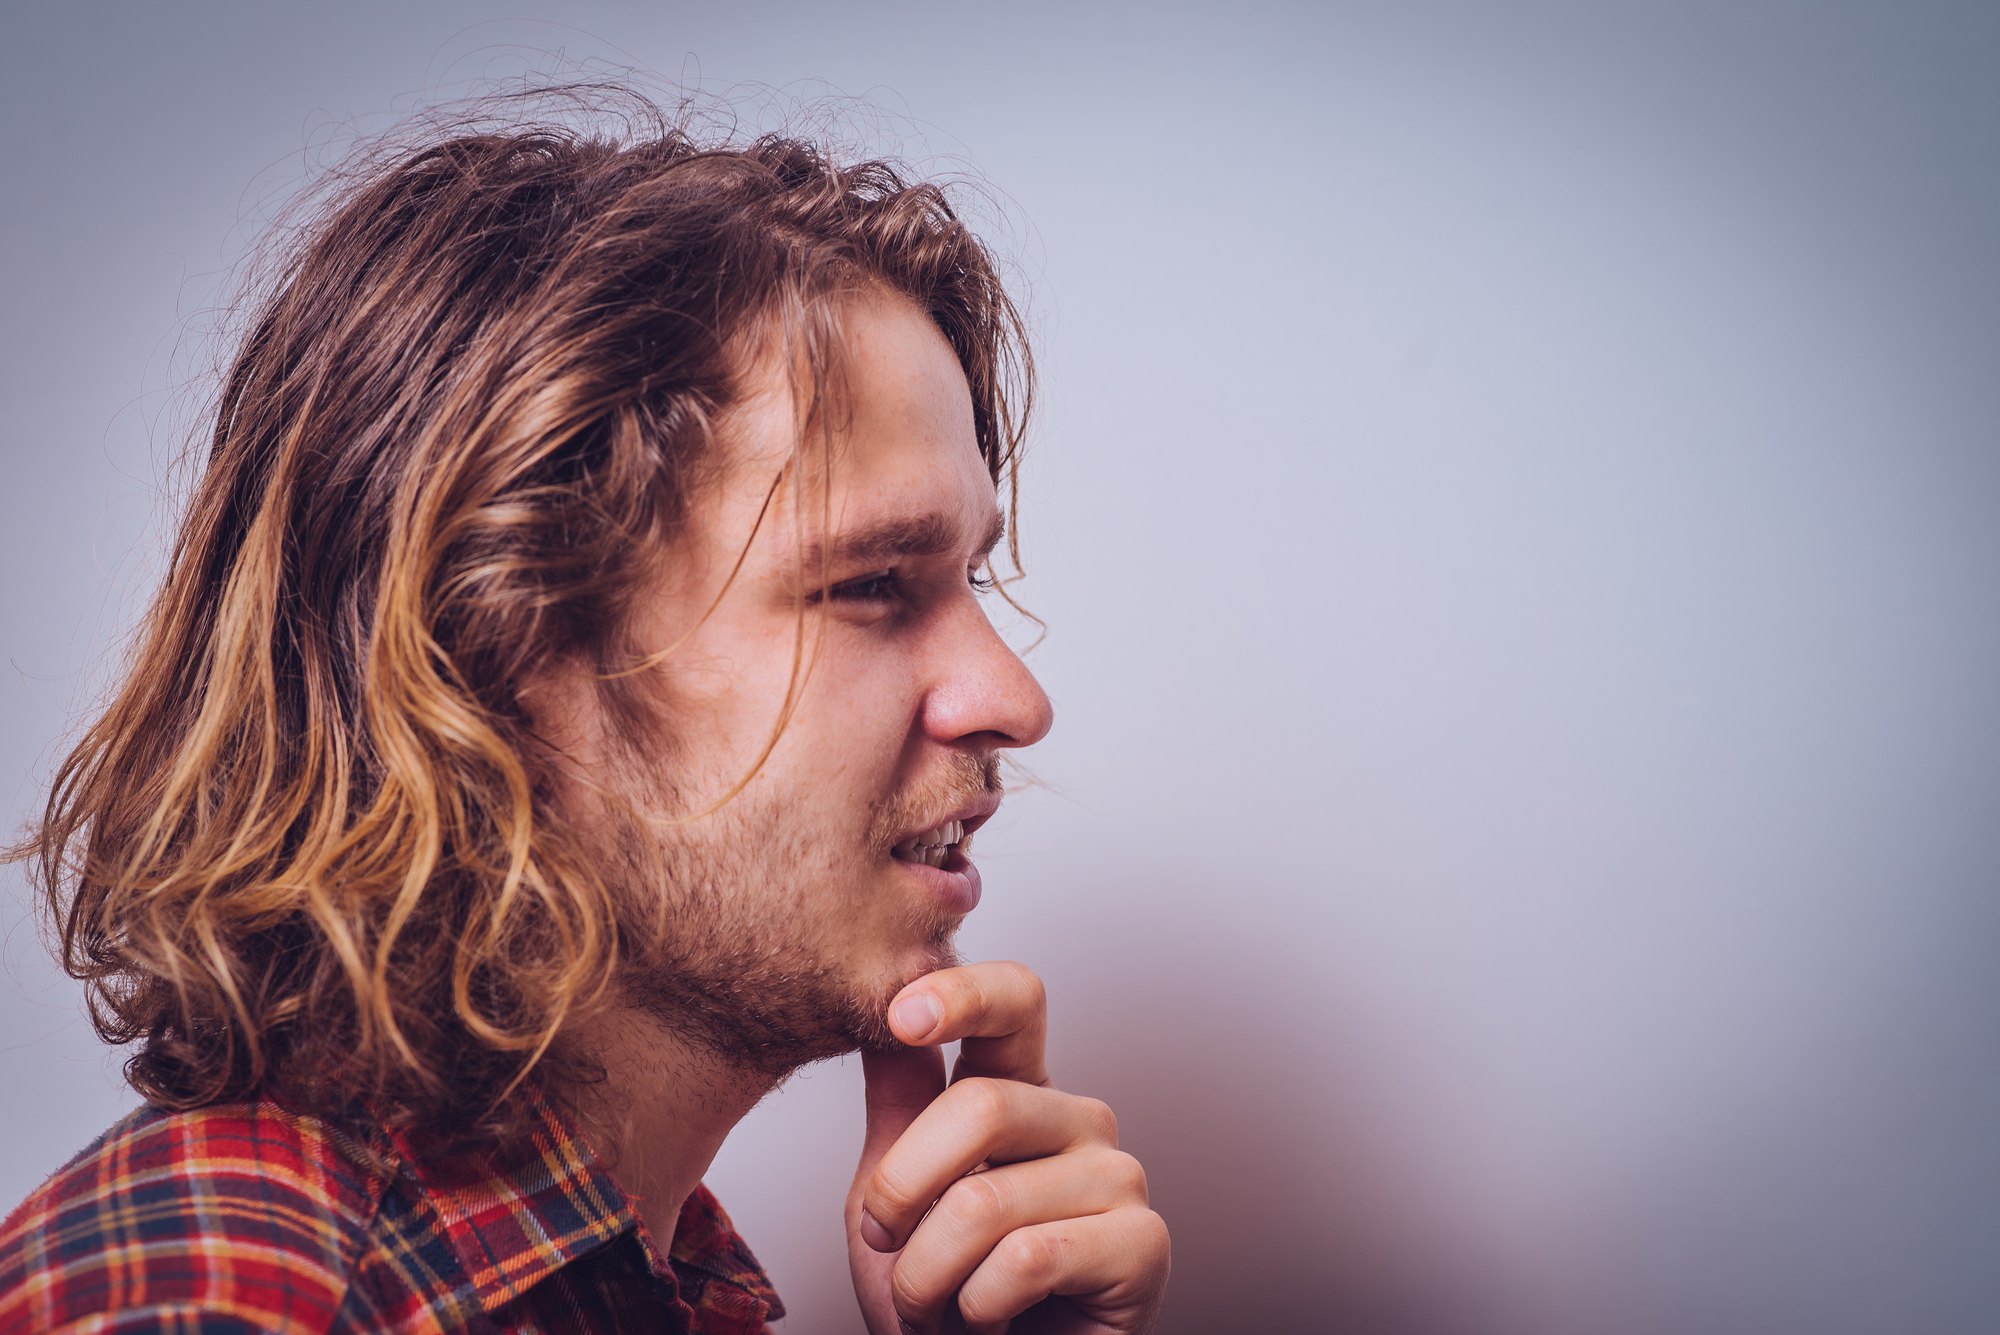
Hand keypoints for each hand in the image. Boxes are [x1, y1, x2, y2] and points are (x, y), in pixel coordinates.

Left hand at [845, 961, 1169, 1333]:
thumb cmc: (944, 1297)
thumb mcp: (894, 1190)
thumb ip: (900, 1096)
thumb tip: (888, 991)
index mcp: (1023, 1092)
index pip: (1017, 1001)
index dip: (963, 993)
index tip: (902, 1016)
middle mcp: (1078, 1121)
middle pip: (980, 1105)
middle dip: (900, 1191)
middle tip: (885, 1244)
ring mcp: (1118, 1177)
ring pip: (985, 1201)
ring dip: (925, 1276)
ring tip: (935, 1306)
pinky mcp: (1143, 1243)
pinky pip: (1024, 1260)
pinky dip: (976, 1307)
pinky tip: (987, 1321)